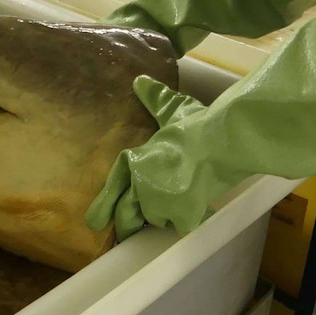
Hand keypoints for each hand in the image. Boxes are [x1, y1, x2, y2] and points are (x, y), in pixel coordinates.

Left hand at [86, 75, 209, 239]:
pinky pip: (179, 225)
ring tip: (172, 209)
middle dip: (126, 226)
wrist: (221, 141)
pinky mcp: (180, 216)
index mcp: (134, 162)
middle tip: (127, 233)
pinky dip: (187, 219)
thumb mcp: (172, 109)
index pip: (112, 189)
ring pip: (155, 220)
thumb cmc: (196, 125)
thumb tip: (139, 81)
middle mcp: (140, 185)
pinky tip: (196, 209)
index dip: (103, 207)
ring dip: (163, 216)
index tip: (94, 224)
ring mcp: (159, 203)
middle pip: (126, 215)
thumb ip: (155, 100)